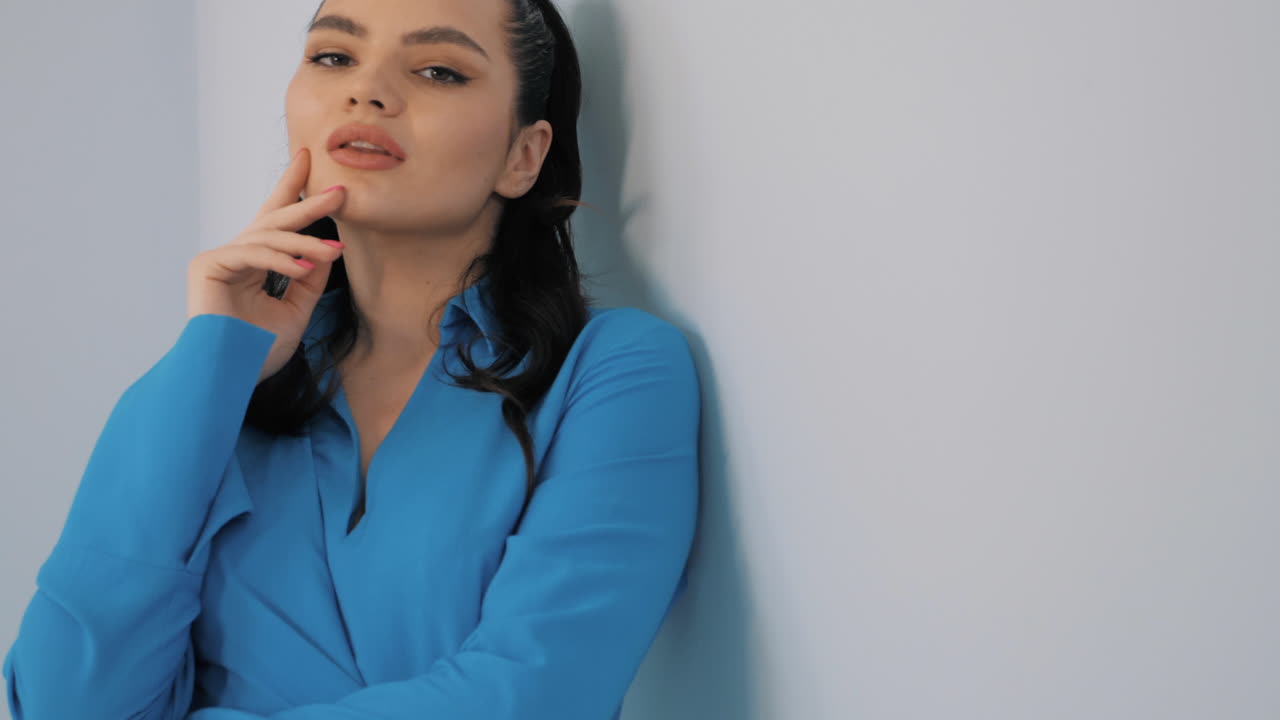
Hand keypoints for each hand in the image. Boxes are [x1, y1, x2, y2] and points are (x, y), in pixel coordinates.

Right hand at [186, 147, 346, 384]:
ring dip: (306, 242)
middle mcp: (236, 255)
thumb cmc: (258, 350)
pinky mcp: (209, 265)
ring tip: (335, 250)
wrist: (233, 376)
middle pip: (274, 220)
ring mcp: (219, 258)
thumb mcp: (296, 310)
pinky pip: (253, 253)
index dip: (292, 189)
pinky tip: (306, 266)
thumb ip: (309, 279)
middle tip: (340, 190)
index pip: (276, 221)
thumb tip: (329, 248)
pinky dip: (282, 259)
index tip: (308, 161)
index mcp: (254, 263)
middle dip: (307, 203)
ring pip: (268, 237)